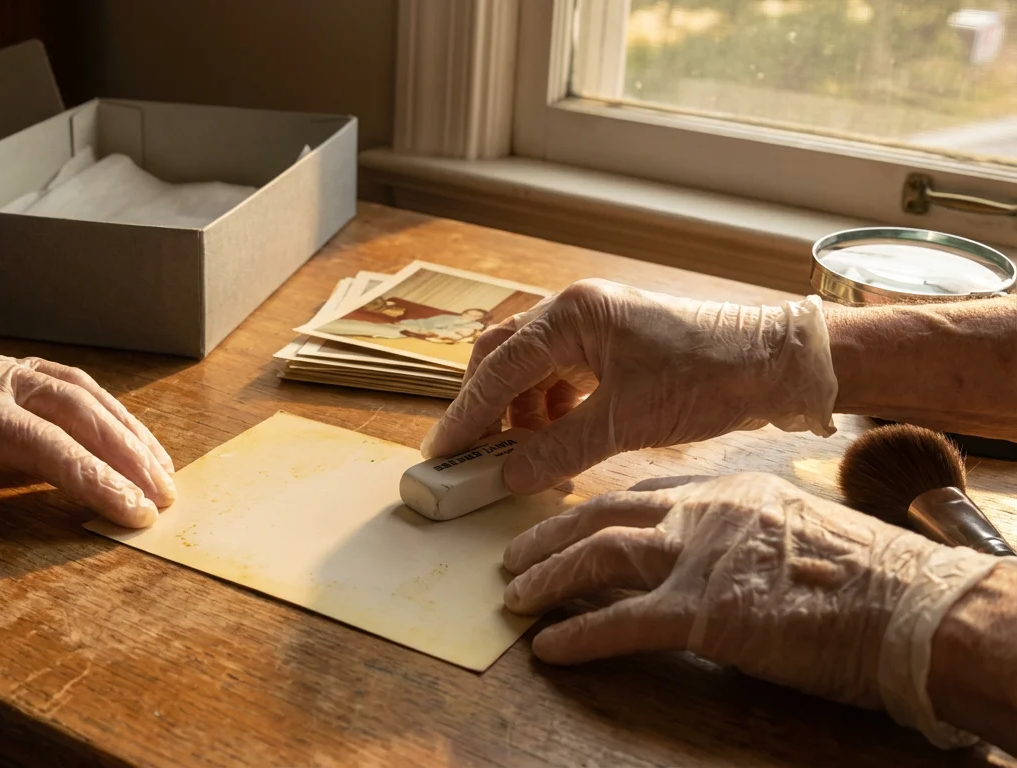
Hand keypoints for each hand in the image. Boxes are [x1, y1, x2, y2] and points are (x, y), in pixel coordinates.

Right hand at [420, 279, 837, 493]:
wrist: (775, 365)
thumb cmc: (708, 378)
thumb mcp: (625, 422)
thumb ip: (557, 451)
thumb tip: (506, 477)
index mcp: (571, 315)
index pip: (498, 369)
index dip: (466, 415)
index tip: (441, 453)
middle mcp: (574, 312)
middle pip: (502, 359)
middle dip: (484, 409)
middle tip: (469, 456)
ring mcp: (592, 327)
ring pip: (529, 371)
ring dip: (516, 415)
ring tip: (514, 460)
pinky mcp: (611, 347)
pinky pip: (559, 379)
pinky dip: (546, 413)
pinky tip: (551, 446)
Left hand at [503, 473, 999, 747]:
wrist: (914, 606)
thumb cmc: (874, 580)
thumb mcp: (799, 535)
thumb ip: (747, 540)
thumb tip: (724, 566)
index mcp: (730, 490)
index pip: (645, 494)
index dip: (599, 512)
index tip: (572, 525)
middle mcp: (705, 512)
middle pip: (603, 514)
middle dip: (552, 536)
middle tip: (516, 557)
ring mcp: (699, 558)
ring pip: (597, 555)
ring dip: (547, 578)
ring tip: (516, 597)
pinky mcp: (701, 612)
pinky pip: (617, 621)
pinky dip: (576, 634)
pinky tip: (549, 648)